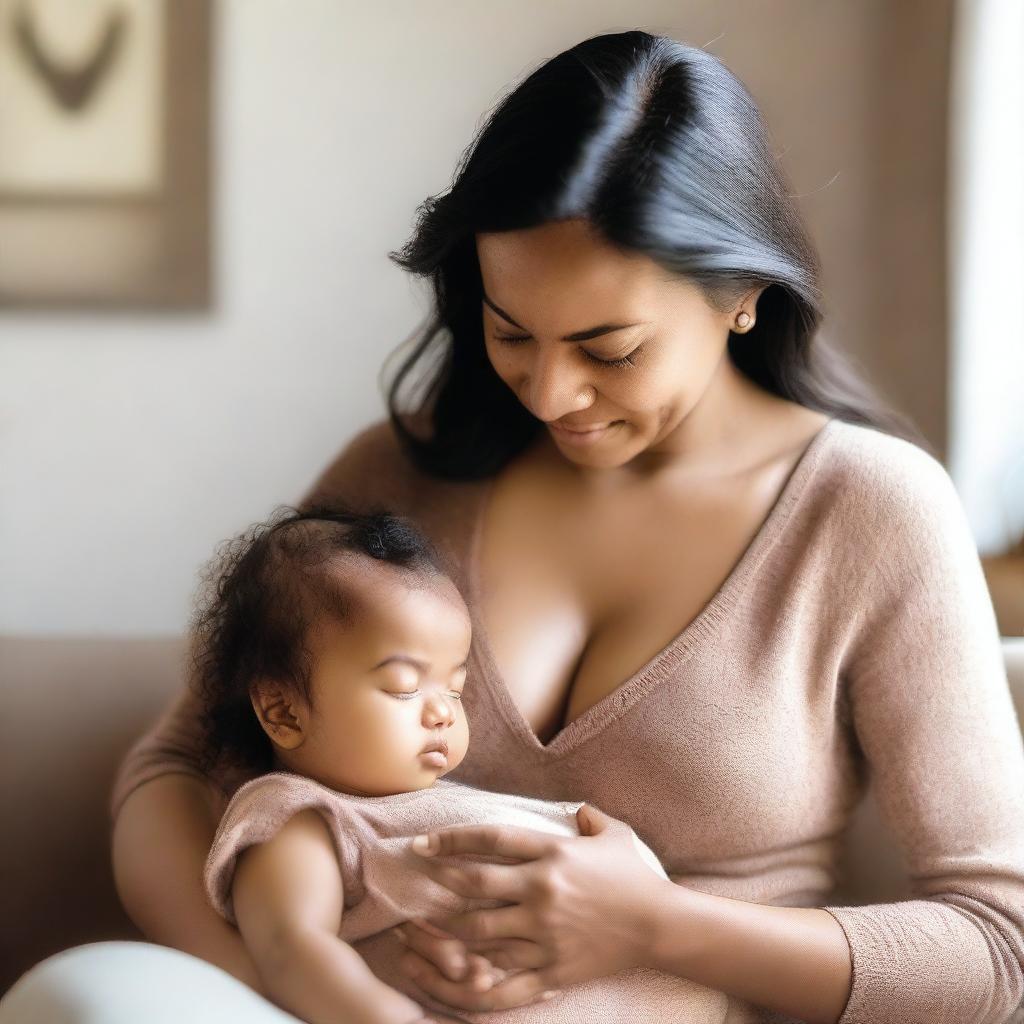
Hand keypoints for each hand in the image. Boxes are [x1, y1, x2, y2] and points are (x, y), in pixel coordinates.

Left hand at [397, 804, 670, 1011]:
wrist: (661, 925)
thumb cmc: (636, 876)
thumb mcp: (614, 835)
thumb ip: (589, 817)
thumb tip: (577, 809)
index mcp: (553, 852)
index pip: (490, 839)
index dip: (452, 839)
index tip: (425, 843)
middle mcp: (542, 890)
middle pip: (475, 885)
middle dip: (439, 883)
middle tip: (417, 883)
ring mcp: (544, 932)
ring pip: (479, 933)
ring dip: (445, 930)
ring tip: (420, 928)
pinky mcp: (552, 967)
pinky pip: (503, 981)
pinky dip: (473, 981)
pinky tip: (452, 977)